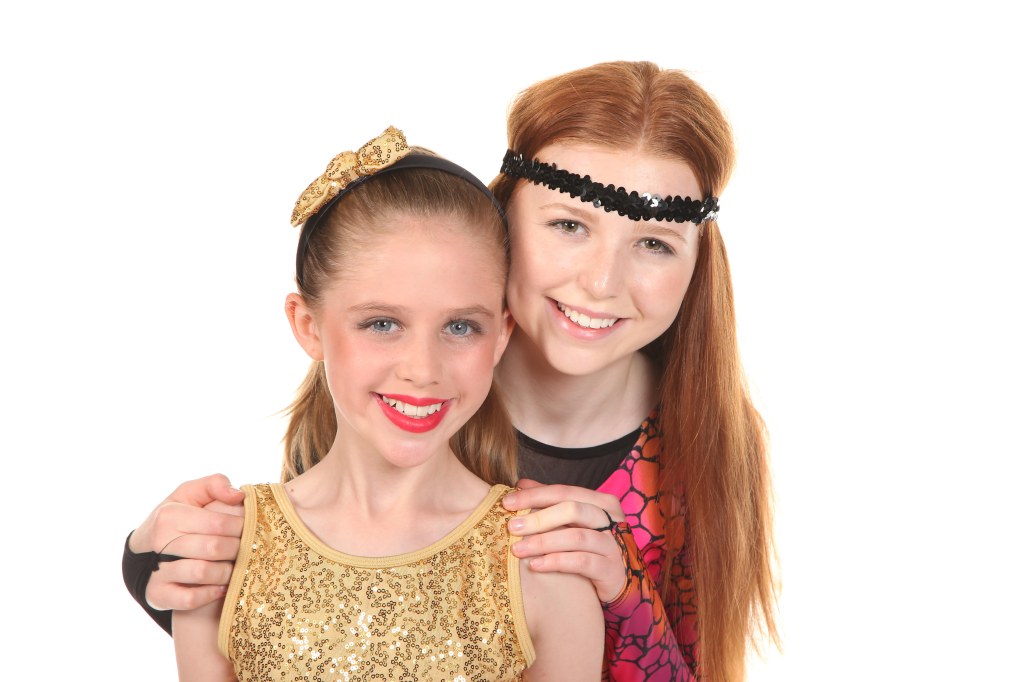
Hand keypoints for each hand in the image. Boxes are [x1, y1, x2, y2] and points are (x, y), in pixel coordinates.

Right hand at [128, 473, 244, 610]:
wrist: (147, 549)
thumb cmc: (181, 516)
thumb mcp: (192, 494)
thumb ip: (215, 484)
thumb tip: (238, 495)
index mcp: (171, 515)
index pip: (218, 522)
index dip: (242, 526)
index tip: (250, 529)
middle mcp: (160, 542)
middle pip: (214, 547)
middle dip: (238, 549)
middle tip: (247, 549)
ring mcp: (157, 570)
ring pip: (202, 572)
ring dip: (227, 572)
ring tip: (235, 567)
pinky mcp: (158, 594)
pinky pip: (189, 599)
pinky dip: (210, 593)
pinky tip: (221, 587)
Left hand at [503, 478, 627, 602]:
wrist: (619, 582)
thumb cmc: (590, 547)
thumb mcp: (573, 523)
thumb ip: (551, 502)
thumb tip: (520, 484)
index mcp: (601, 502)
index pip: (563, 491)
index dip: (534, 495)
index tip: (506, 503)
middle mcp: (611, 519)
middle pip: (572, 510)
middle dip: (538, 518)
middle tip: (511, 527)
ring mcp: (613, 544)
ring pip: (576, 537)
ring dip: (542, 542)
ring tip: (517, 549)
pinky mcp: (612, 569)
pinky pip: (581, 562)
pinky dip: (556, 562)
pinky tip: (535, 565)